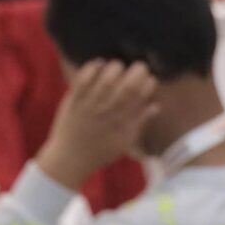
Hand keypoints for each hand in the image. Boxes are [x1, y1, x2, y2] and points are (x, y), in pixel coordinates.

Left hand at [37, 60, 158, 189]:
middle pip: (128, 86)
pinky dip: (92, 67)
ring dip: (116, 68)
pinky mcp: (74, 100)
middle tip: (138, 68)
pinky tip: (99, 64)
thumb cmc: (100, 152)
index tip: (150, 79)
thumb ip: (140, 122)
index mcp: (123, 123)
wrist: (69, 160)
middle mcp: (108, 113)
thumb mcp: (124, 142)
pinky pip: (83, 79)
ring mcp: (90, 106)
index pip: (142, 97)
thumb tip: (155, 106)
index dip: (149, 83)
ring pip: (107, 79)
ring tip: (118, 68)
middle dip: (138, 71)